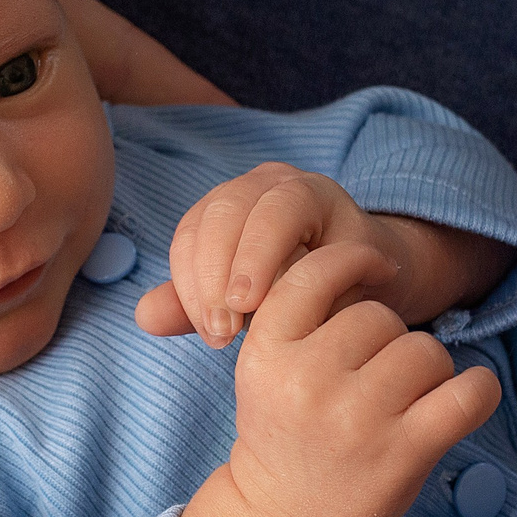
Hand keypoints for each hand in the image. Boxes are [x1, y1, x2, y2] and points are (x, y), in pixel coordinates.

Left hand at [138, 164, 503, 347]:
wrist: (373, 299)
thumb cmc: (297, 301)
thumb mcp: (238, 308)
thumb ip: (194, 309)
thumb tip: (144, 317)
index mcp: (228, 204)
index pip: (191, 232)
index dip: (189, 281)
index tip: (206, 331)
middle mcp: (265, 186)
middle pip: (222, 214)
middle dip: (214, 274)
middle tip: (221, 331)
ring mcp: (312, 192)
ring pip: (270, 212)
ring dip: (254, 263)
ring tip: (250, 311)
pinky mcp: (354, 218)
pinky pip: (324, 235)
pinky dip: (307, 270)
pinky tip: (301, 306)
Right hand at [221, 241, 501, 516]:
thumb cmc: (284, 438)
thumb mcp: (265, 374)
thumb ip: (301, 322)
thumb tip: (368, 264)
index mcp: (265, 357)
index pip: (315, 273)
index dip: (354, 262)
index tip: (376, 271)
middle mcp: (307, 383)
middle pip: (378, 317)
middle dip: (388, 341)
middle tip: (375, 382)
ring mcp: (357, 420)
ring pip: (424, 351)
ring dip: (428, 372)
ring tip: (405, 404)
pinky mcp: (404, 453)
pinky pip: (469, 393)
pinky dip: (478, 391)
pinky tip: (465, 400)